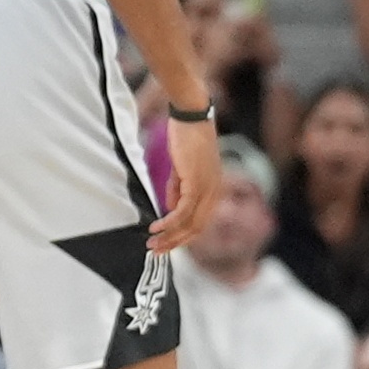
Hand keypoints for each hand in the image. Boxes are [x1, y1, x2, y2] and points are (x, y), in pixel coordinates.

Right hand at [146, 105, 221, 254]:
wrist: (191, 116)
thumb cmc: (186, 138)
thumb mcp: (182, 170)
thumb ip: (178, 189)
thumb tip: (170, 208)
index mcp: (215, 190)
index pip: (201, 223)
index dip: (183, 237)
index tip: (166, 245)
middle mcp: (215, 192)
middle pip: (197, 229)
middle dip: (175, 243)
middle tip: (156, 251)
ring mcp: (208, 188)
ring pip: (190, 223)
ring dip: (169, 237)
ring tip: (152, 244)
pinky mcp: (196, 183)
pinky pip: (183, 211)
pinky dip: (169, 222)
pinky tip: (156, 227)